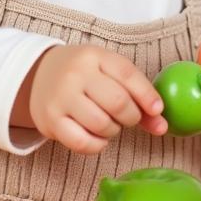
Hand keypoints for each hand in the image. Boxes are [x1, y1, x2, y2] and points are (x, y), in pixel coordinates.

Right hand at [24, 45, 166, 154]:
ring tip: (109, 123)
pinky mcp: (51, 121)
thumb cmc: (83, 75)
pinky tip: (96, 136)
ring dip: (114, 130)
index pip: (127, 74)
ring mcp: (61, 98)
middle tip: (128, 117)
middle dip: (132, 116)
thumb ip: (136, 95)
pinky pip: (84, 143)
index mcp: (93, 56)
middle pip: (118, 102)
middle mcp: (75, 74)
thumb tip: (162, 126)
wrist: (38, 75)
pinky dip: (98, 145)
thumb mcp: (107, 72)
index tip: (157, 110)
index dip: (147, 95)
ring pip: (102, 124)